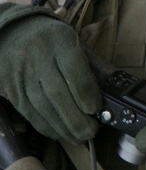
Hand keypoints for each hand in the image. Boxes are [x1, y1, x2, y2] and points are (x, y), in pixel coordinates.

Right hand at [0, 3, 100, 141]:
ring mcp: (22, 75)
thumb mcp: (74, 41)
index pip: (74, 68)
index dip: (85, 92)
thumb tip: (111, 89)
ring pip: (41, 106)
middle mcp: (38, 58)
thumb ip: (92, 64)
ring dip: (62, 126)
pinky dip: (45, 126)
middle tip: (91, 132)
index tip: (96, 109)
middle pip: (57, 92)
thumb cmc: (53, 40)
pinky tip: (59, 133)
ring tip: (79, 137)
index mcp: (60, 41)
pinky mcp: (11, 89)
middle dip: (76, 117)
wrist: (14, 32)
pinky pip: (29, 112)